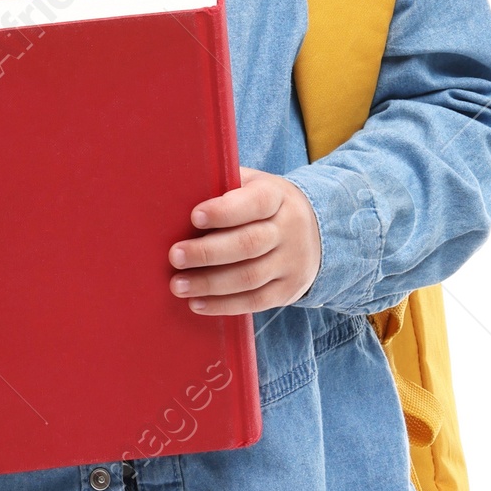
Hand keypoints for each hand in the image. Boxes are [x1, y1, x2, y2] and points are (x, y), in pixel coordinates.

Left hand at [168, 167, 322, 315]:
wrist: (316, 231)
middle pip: (249, 243)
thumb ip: (224, 186)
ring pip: (250, 276)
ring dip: (210, 283)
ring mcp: (292, 262)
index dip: (225, 211)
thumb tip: (179, 193)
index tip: (194, 217)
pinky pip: (255, 301)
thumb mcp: (252, 185)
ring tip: (178, 285)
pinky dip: (224, 305)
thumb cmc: (263, 205)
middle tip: (175, 256)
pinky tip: (197, 303)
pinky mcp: (289, 290)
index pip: (256, 202)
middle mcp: (290, 229)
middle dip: (208, 252)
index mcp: (277, 196)